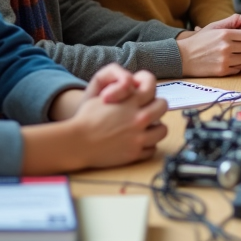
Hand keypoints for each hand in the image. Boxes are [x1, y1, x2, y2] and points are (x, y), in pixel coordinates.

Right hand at [25, 69, 167, 172]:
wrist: (77, 142)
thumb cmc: (86, 118)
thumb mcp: (103, 96)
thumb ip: (122, 91)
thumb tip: (136, 87)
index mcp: (130, 101)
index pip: (152, 87)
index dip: (149, 89)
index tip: (146, 94)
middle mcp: (139, 118)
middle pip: (163, 106)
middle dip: (156, 106)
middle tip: (149, 110)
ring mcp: (138, 137)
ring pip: (163, 130)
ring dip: (156, 127)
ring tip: (146, 128)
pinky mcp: (135, 153)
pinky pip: (152, 149)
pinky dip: (147, 146)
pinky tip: (138, 142)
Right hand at [177, 16, 240, 75]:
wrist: (182, 57)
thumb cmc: (200, 41)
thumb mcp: (215, 26)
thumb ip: (235, 21)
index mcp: (225, 34)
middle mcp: (226, 47)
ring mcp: (225, 60)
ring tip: (238, 55)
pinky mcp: (222, 71)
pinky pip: (239, 69)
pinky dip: (238, 66)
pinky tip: (231, 62)